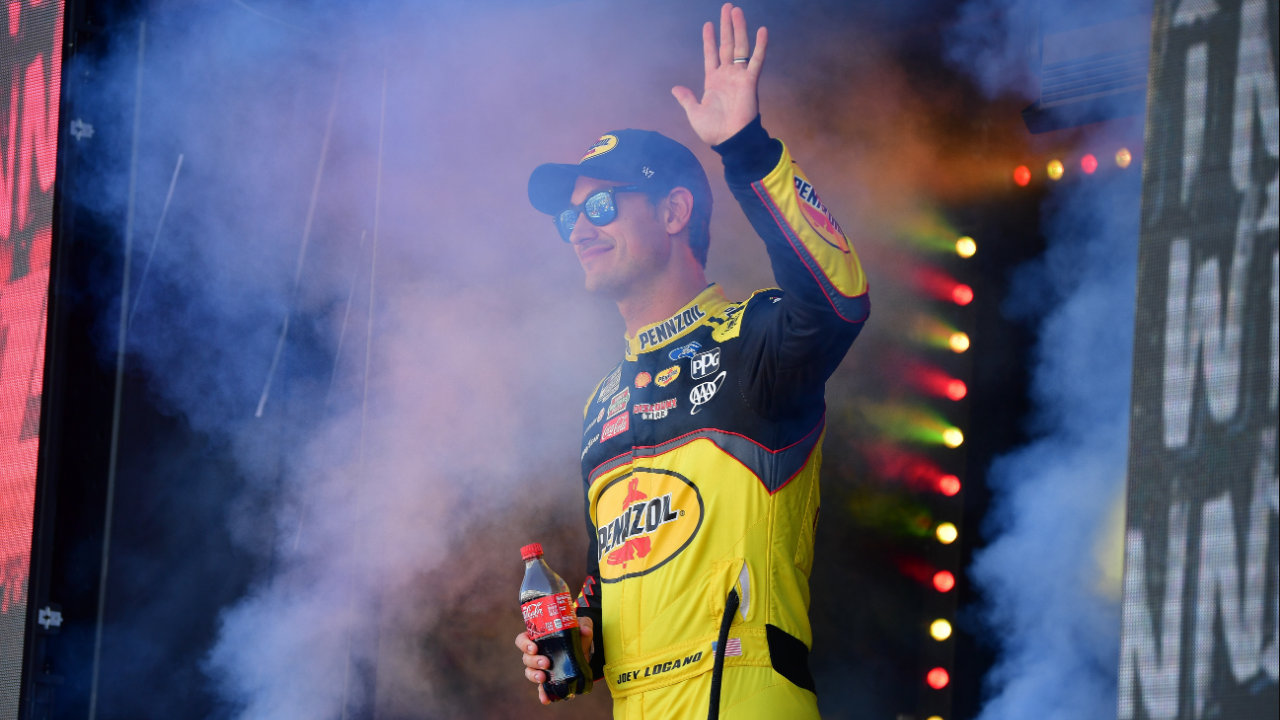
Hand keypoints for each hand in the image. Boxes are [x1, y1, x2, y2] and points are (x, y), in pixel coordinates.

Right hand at [515, 616, 593, 704]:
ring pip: (530, 673)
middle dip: (534, 661)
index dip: (524, 644)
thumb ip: (583, 625)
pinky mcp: (550, 679)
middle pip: (526, 658)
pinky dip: (543, 694)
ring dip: (535, 676)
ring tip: (544, 678)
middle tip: (546, 663)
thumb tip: (584, 631)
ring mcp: (541, 667)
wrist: (585, 648)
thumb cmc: (577, 632)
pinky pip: (542, 688)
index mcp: (538, 637)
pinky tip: (546, 699)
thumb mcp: (582, 625)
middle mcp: (536, 653)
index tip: (534, 648)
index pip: (522, 640)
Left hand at [672, 4, 767, 146]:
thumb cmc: (713, 130)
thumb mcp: (694, 113)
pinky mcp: (750, 82)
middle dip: (726, 26)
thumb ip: (687, 99)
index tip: (707, 24)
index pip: (711, 54)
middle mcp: (727, 75)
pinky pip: (756, 61)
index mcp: (713, 81)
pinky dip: (760, 46)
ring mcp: (739, 77)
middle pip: (726, 45)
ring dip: (739, 29)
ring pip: (739, 47)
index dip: (709, 40)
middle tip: (727, 7)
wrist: (729, 141)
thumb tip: (675, 89)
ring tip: (736, 11)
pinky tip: (762, 30)